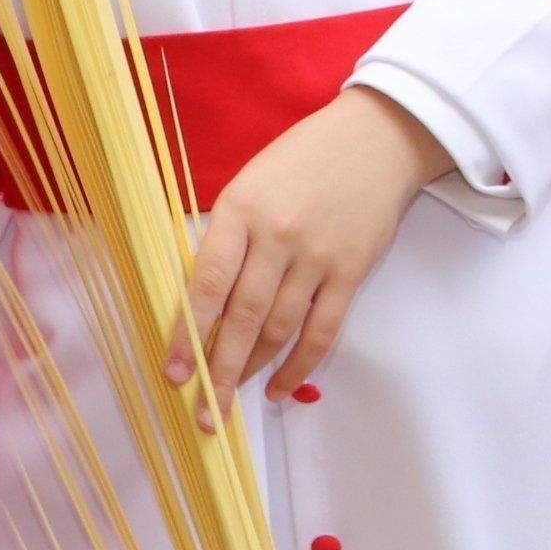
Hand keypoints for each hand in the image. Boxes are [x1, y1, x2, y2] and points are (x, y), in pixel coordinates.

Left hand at [170, 85, 448, 422]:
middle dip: (219, 369)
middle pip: (242, 317)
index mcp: (241, 210)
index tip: (174, 373)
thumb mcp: (249, 184)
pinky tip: (282, 387)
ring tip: (233, 397)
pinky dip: (300, 365)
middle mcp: (277, 236)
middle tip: (204, 411)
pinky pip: (322, 330)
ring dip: (253, 369)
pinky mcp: (351, 270)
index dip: (188, 334)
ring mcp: (317, 256)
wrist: (376, 138)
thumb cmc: (301, 160)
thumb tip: (200, 302)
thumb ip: (226, 237)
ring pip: (279, 328)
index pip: (207, 284)